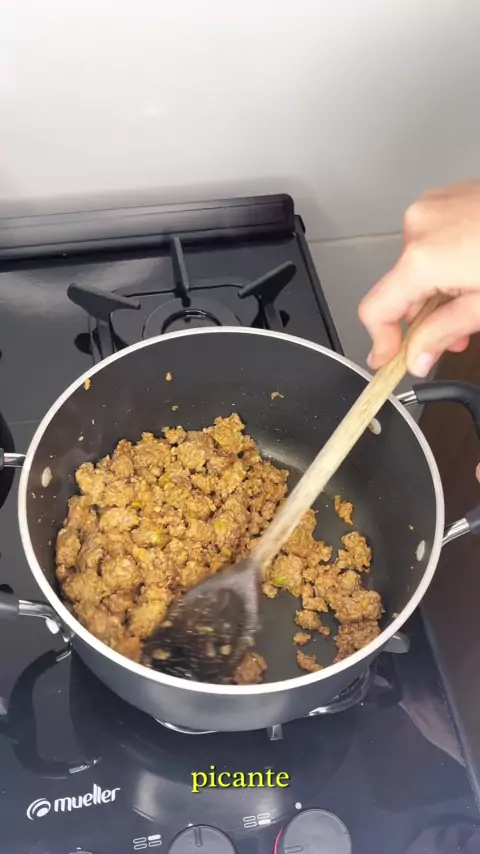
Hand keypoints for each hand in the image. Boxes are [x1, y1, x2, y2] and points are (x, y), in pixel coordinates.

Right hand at [359, 180, 479, 376]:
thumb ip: (445, 334)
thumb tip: (419, 355)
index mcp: (424, 257)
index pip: (377, 309)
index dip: (382, 341)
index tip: (390, 360)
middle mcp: (419, 226)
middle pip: (400, 288)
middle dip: (423, 319)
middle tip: (452, 340)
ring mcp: (433, 207)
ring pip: (417, 267)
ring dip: (437, 295)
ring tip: (472, 307)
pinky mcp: (448, 199)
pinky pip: (432, 243)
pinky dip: (446, 267)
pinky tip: (473, 276)